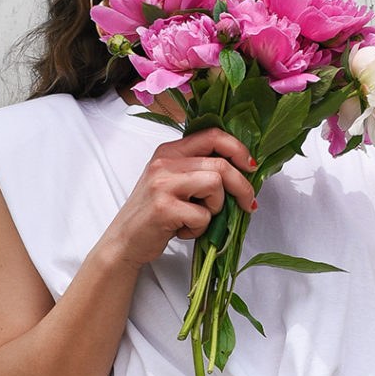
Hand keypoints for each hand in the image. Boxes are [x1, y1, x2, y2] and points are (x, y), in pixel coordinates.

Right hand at [94, 127, 256, 274]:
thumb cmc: (153, 213)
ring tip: (200, 218)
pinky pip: (202, 215)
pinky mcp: (164, 208)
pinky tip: (183, 230)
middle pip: (220, 164)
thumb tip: (241, 171)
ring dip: (216, 208)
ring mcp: (163, 184)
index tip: (250, 167)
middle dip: (242, 186)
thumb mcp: (172, 181)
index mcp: (170, 151)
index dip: (238, 149)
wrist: (124, 240)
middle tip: (248, 203)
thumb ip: (198, 169)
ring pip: (215, 185)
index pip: (213, 135)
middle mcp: (165, 162)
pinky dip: (200, 229)